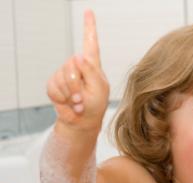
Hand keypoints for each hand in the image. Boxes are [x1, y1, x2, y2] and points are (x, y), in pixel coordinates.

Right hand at [47, 10, 108, 130]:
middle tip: (82, 99)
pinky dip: (61, 98)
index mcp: (93, 65)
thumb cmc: (95, 106)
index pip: (90, 42)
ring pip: (62, 77)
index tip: (89, 11)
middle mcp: (78, 66)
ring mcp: (65, 74)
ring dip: (70, 94)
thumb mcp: (99, 89)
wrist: (82, 122)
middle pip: (71, 65)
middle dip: (76, 85)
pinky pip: (53, 87)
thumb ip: (91, 72)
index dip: (89, 27)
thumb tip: (79, 55)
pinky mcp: (54, 83)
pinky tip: (68, 103)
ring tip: (78, 103)